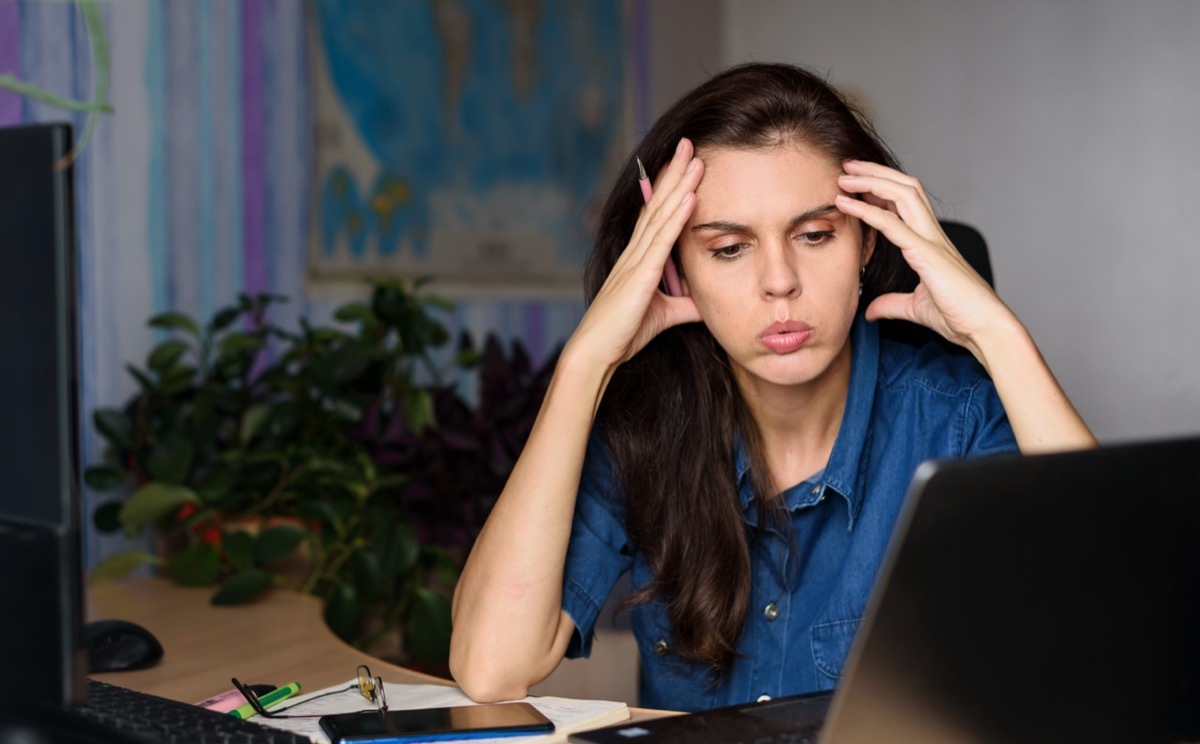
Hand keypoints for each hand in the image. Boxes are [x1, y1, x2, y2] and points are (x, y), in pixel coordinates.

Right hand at [566, 139, 704, 370]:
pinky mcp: (640, 276)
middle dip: (674, 172)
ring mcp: (636, 261)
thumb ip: (686, 304)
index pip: (655, 214)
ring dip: (679, 185)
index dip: (670, 186)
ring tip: (695, 158)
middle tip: (689, 143)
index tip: (684, 162)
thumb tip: (709, 301)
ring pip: (660, 215)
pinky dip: (677, 217)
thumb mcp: (665, 315)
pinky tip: (689, 197)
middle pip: (657, 203)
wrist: (597, 352)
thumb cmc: (623, 335)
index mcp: (638, 259)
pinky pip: (662, 241)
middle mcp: (635, 252)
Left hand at [834, 160, 1014, 358]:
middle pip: (905, 187)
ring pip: (902, 194)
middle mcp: (932, 235)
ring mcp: (931, 241)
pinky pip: (893, 225)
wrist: (984, 328)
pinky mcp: (927, 255)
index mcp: (930, 243)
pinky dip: (867, 211)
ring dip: (870, 181)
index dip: (881, 189)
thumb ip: (892, 304)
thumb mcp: (915, 308)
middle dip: (875, 173)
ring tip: (843, 174)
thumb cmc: (958, 317)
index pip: (905, 203)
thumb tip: (870, 311)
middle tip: (847, 165)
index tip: (856, 184)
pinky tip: (846, 203)